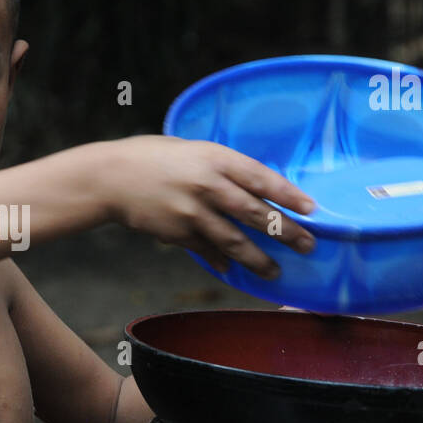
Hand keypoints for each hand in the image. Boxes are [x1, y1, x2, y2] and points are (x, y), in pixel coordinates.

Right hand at [108, 136, 315, 278]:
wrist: (110, 178)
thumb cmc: (153, 157)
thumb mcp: (192, 150)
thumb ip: (221, 168)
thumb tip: (254, 189)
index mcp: (215, 158)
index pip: (262, 178)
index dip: (289, 195)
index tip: (312, 209)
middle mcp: (207, 185)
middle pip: (256, 214)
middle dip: (286, 232)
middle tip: (308, 245)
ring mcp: (192, 212)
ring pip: (235, 241)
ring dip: (258, 259)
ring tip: (275, 272)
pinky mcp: (177, 233)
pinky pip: (206, 251)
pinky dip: (220, 261)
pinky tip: (231, 270)